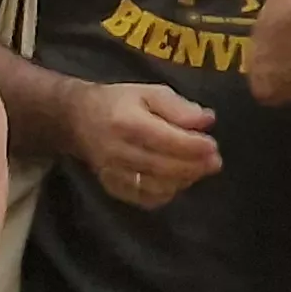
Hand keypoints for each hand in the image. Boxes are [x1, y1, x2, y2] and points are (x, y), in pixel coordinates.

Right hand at [68, 81, 217, 209]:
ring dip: (183, 180)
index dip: (194, 146)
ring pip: (157, 186)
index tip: (213, 146)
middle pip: (164, 166)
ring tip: (197, 170)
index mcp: (128, 123)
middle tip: (214, 162)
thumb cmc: (118, 102)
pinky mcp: (112, 186)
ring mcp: (113, 172)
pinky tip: (175, 182)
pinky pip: (144, 199)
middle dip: (195, 166)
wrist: (76, 120)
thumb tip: (207, 121)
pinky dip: (165, 194)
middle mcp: (118, 151)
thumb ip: (179, 107)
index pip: (167, 140)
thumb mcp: (149, 92)